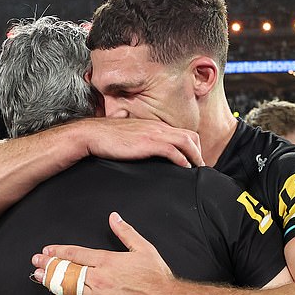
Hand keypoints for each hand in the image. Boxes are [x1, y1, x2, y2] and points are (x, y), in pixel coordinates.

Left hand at [32, 212, 174, 294]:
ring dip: (51, 282)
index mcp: (108, 261)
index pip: (76, 254)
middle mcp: (99, 280)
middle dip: (49, 265)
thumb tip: (114, 217)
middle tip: (35, 262)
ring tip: (38, 277)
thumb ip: (126, 232)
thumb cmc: (157, 277)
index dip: (59, 251)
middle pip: (67, 271)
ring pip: (68, 289)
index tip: (47, 250)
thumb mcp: (144, 248)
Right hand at [81, 118, 203, 167]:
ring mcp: (153, 134)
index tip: (195, 160)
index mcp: (154, 126)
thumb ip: (139, 137)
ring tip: (198, 169)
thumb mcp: (129, 134)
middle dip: (199, 152)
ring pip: (186, 141)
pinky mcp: (148, 143)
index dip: (193, 146)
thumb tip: (140, 140)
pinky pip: (172, 150)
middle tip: (201, 167)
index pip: (183, 133)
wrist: (93, 134)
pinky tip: (184, 168)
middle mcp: (157, 127)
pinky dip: (182, 159)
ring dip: (195, 156)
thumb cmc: (108, 137)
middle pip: (190, 136)